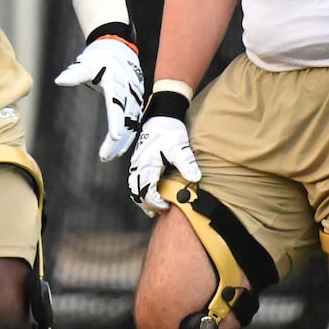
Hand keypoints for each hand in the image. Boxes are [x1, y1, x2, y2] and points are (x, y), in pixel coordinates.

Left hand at [53, 33, 143, 160]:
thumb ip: (75, 74)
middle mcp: (129, 92)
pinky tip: (120, 148)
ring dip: (123, 141)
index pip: (117, 105)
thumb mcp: (86, 63)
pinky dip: (129, 135)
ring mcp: (135, 97)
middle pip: (125, 120)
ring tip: (110, 156)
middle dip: (117, 140)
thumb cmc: (99, 57)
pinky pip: (134, 121)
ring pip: (132, 124)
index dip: (116, 122)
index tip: (114, 137)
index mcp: (117, 83)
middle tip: (105, 157)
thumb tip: (59, 81)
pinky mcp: (136, 101)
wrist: (118, 47)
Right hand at [127, 90, 200, 215]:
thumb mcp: (180, 147)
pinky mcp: (139, 161)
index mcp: (146, 164)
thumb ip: (186, 163)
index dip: (155, 202)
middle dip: (147, 204)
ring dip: (142, 199)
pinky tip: (153, 194)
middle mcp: (138, 165)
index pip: (145, 191)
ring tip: (155, 208)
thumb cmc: (170, 131)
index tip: (168, 206)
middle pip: (136, 192)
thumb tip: (195, 178)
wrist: (162, 117)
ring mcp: (137, 163)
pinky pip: (136, 181)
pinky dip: (141, 191)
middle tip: (161, 211)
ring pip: (133, 187)